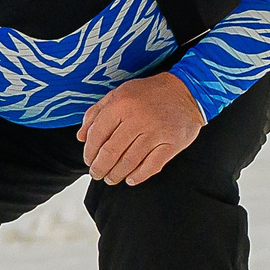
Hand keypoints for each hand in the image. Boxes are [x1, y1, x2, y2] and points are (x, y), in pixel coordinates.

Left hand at [77, 72, 204, 186]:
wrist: (188, 90)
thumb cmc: (149, 93)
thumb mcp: (119, 94)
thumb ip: (96, 113)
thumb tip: (81, 137)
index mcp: (121, 104)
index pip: (97, 135)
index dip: (89, 152)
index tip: (88, 160)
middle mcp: (137, 119)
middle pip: (111, 152)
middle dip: (100, 167)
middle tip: (97, 174)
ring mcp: (156, 132)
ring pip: (129, 162)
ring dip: (116, 174)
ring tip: (111, 178)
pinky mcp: (172, 144)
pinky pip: (152, 166)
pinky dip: (138, 176)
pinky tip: (130, 179)